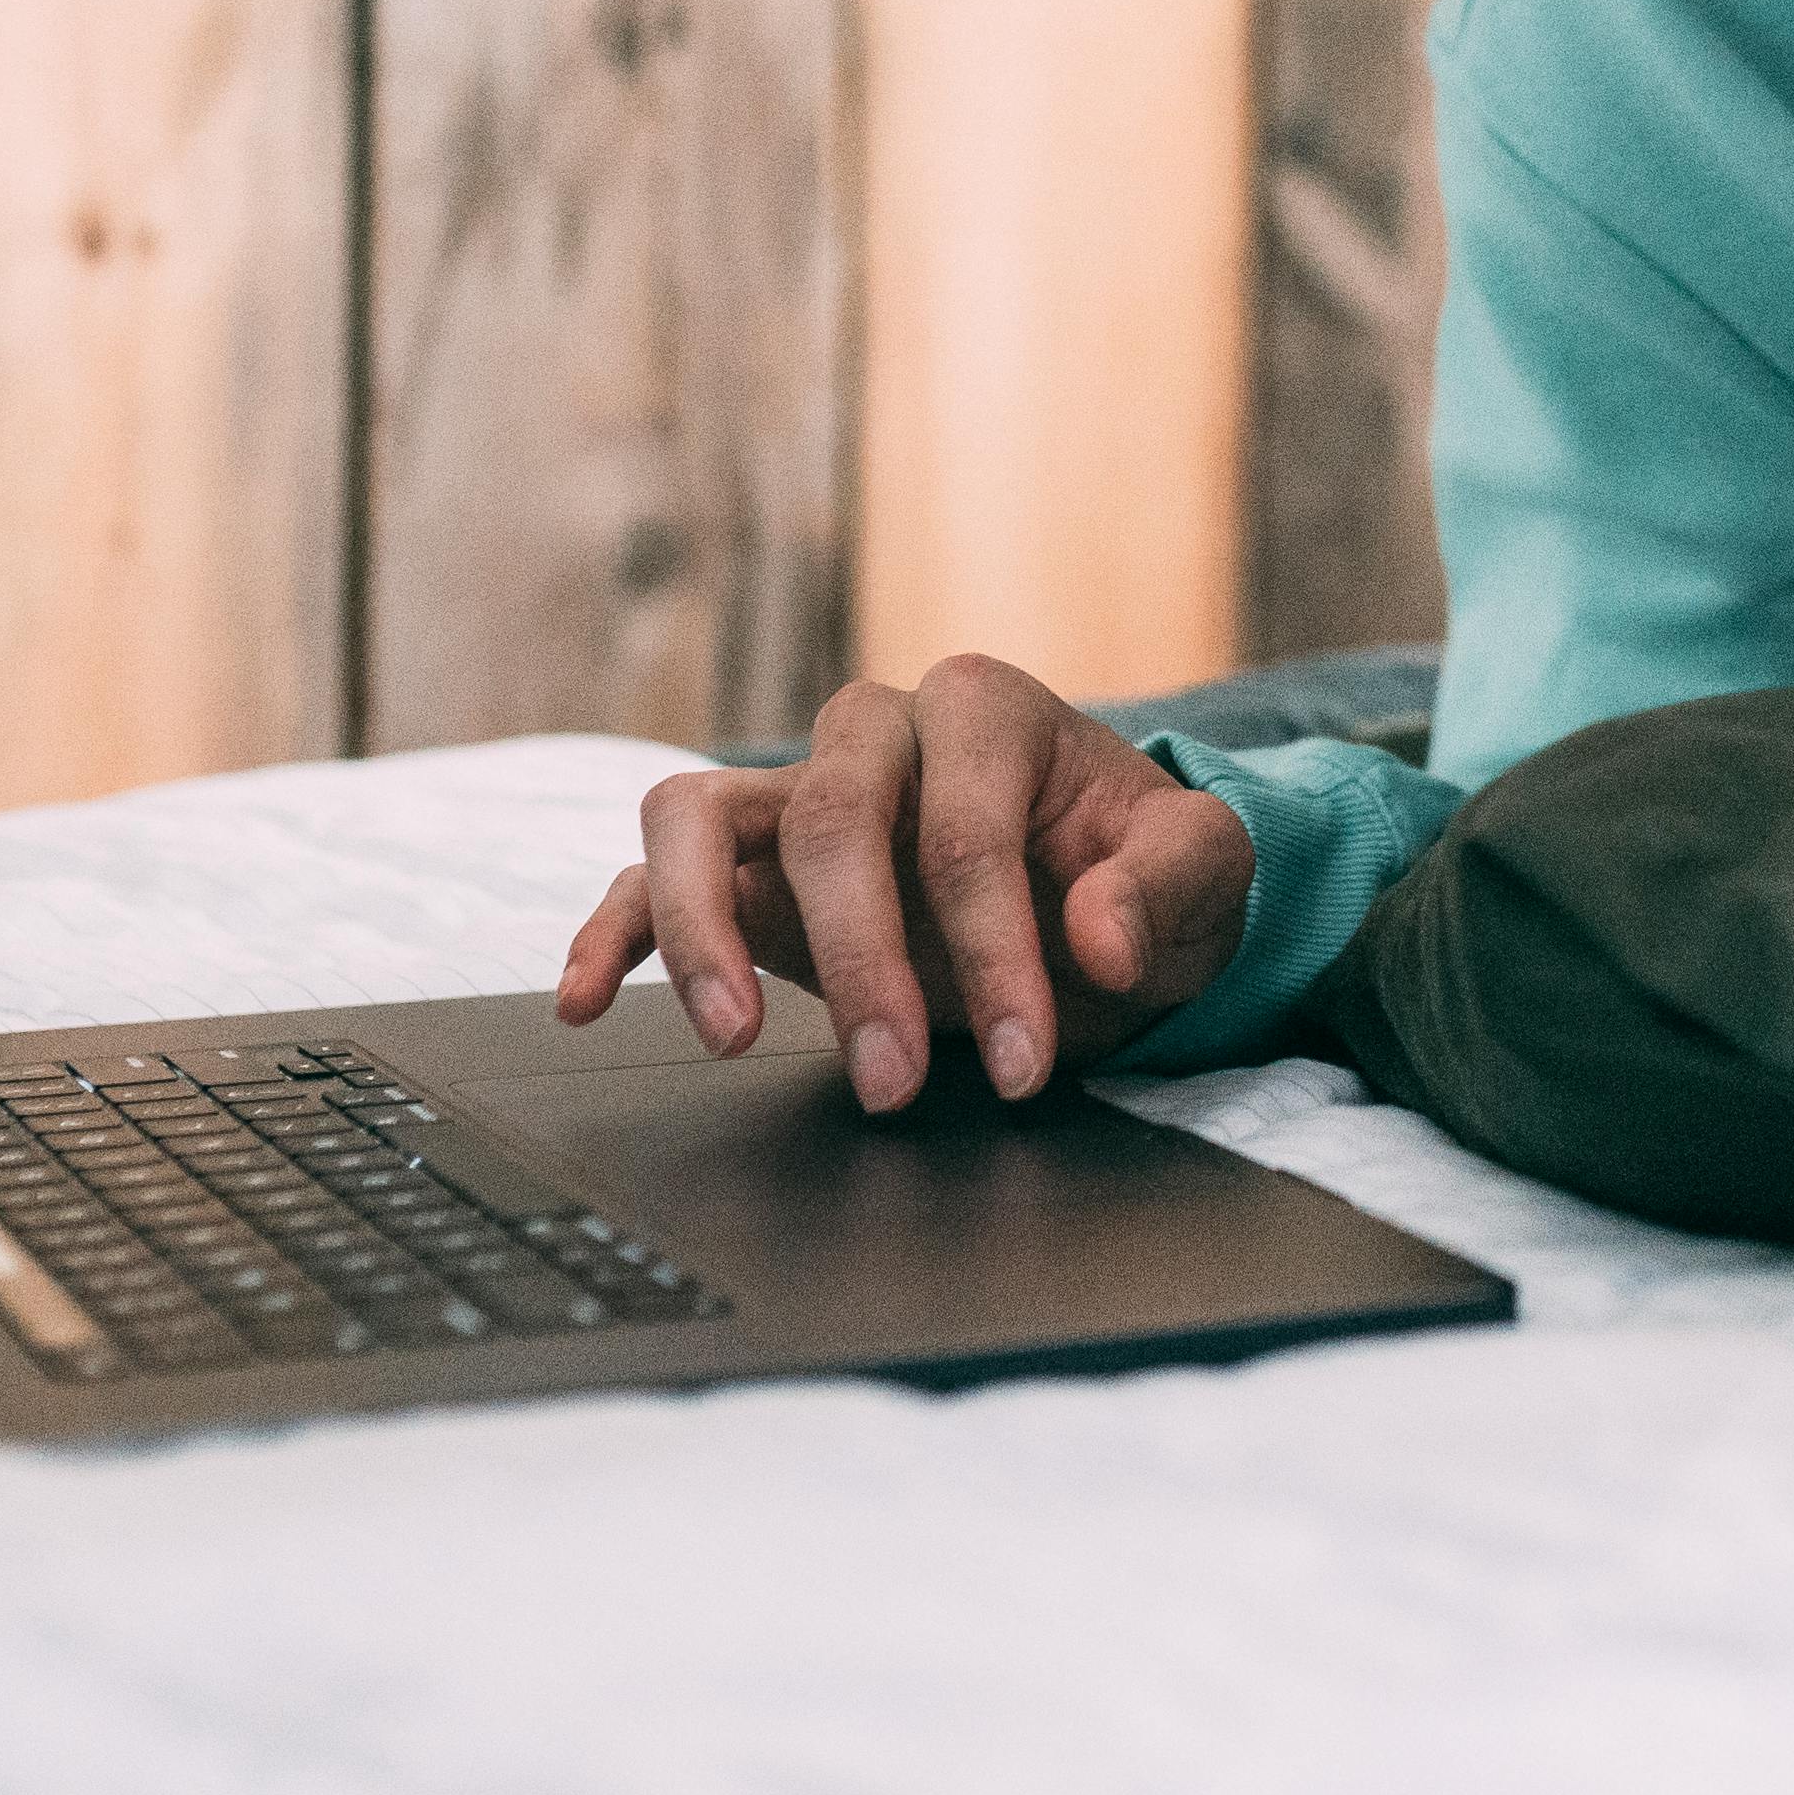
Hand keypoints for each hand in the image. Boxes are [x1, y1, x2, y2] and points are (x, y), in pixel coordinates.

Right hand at [550, 655, 1259, 1110]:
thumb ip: (1170, 883)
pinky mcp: (747, 864)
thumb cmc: (1145, 876)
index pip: (965, 827)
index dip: (992, 949)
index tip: (1027, 1063)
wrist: (1106, 902)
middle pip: (830, 818)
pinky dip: (614, 930)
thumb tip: (1100, 935)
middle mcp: (878, 733)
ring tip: (732, 1035)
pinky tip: (586, 1003)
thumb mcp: (1207, 871)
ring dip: (704, 928)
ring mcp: (797, 794)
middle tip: (894, 1083)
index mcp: (987, 711)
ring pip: (697, 814)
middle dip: (861, 962)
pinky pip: (649, 874)